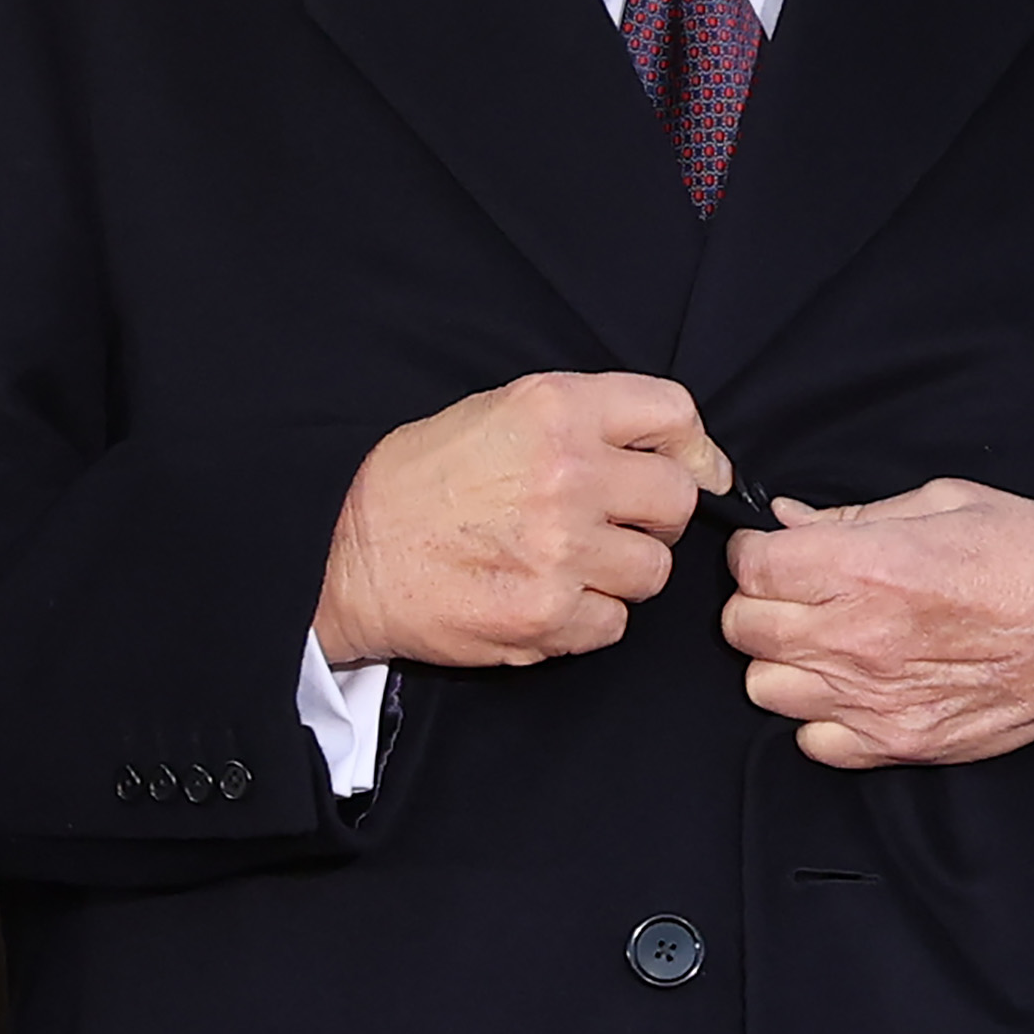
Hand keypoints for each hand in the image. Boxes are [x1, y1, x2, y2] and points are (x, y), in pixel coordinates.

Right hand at [316, 374, 726, 673]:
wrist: (345, 555)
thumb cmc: (416, 482)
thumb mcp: (494, 412)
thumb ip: (582, 421)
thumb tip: (676, 451)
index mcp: (555, 409)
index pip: (675, 414)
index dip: (688, 446)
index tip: (684, 467)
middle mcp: (568, 473)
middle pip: (677, 499)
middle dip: (655, 515)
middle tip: (614, 522)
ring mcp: (562, 549)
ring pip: (652, 570)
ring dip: (621, 573)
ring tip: (567, 563)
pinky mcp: (548, 616)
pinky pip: (614, 624)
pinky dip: (588, 619)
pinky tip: (544, 598)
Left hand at [717, 480, 1033, 767]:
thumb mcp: (946, 503)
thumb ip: (855, 517)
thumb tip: (792, 521)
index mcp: (871, 567)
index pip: (752, 567)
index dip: (757, 554)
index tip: (775, 553)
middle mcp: (863, 637)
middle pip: (745, 628)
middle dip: (760, 603)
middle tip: (798, 594)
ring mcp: (878, 699)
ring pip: (766, 688)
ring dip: (784, 662)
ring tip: (824, 642)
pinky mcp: (901, 743)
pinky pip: (813, 742)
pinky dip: (819, 719)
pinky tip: (851, 689)